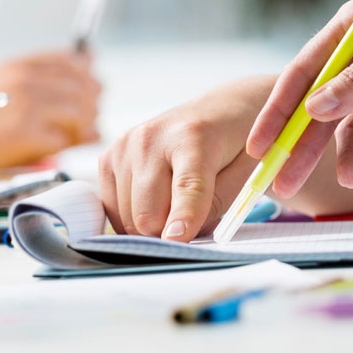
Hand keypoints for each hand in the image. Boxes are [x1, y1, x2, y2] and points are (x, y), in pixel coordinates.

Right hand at [0, 51, 100, 167]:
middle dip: (91, 103)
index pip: (71, 61)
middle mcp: (25, 80)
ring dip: (84, 125)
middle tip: (90, 117)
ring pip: (79, 112)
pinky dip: (67, 144)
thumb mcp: (0, 85)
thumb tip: (90, 59)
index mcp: (18, 66)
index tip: (93, 87)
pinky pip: (64, 138)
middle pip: (82, 87)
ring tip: (78, 134)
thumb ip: (40, 76)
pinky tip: (59, 146)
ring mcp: (26, 105)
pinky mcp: (25, 132)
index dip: (86, 76)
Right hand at [101, 76, 276, 240]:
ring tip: (174, 200)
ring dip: (153, 225)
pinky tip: (154, 198)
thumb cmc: (235, 148)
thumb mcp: (244, 174)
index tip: (178, 240)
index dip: (184, 217)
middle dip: (169, 233)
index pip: (187, 186)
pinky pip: (113, 212)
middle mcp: (150, 139)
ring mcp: (124, 147)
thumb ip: (216, 204)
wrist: (217, 113)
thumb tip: (177, 236)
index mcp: (193, 137)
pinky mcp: (107, 158)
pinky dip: (133, 217)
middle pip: (148, 215)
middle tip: (190, 221)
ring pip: (128, 221)